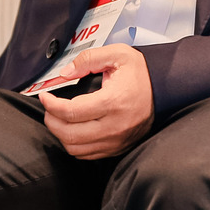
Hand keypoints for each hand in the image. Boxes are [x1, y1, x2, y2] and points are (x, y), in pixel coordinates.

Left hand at [39, 44, 154, 158]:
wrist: (164, 89)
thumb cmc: (140, 73)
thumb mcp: (116, 54)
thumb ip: (87, 59)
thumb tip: (64, 73)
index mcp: (113, 102)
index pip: (71, 111)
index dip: (51, 104)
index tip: (45, 96)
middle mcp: (115, 126)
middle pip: (69, 134)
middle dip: (51, 120)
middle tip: (49, 107)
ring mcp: (117, 141)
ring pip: (76, 148)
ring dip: (60, 134)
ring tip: (58, 117)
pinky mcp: (118, 148)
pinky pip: (88, 154)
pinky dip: (74, 144)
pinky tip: (73, 128)